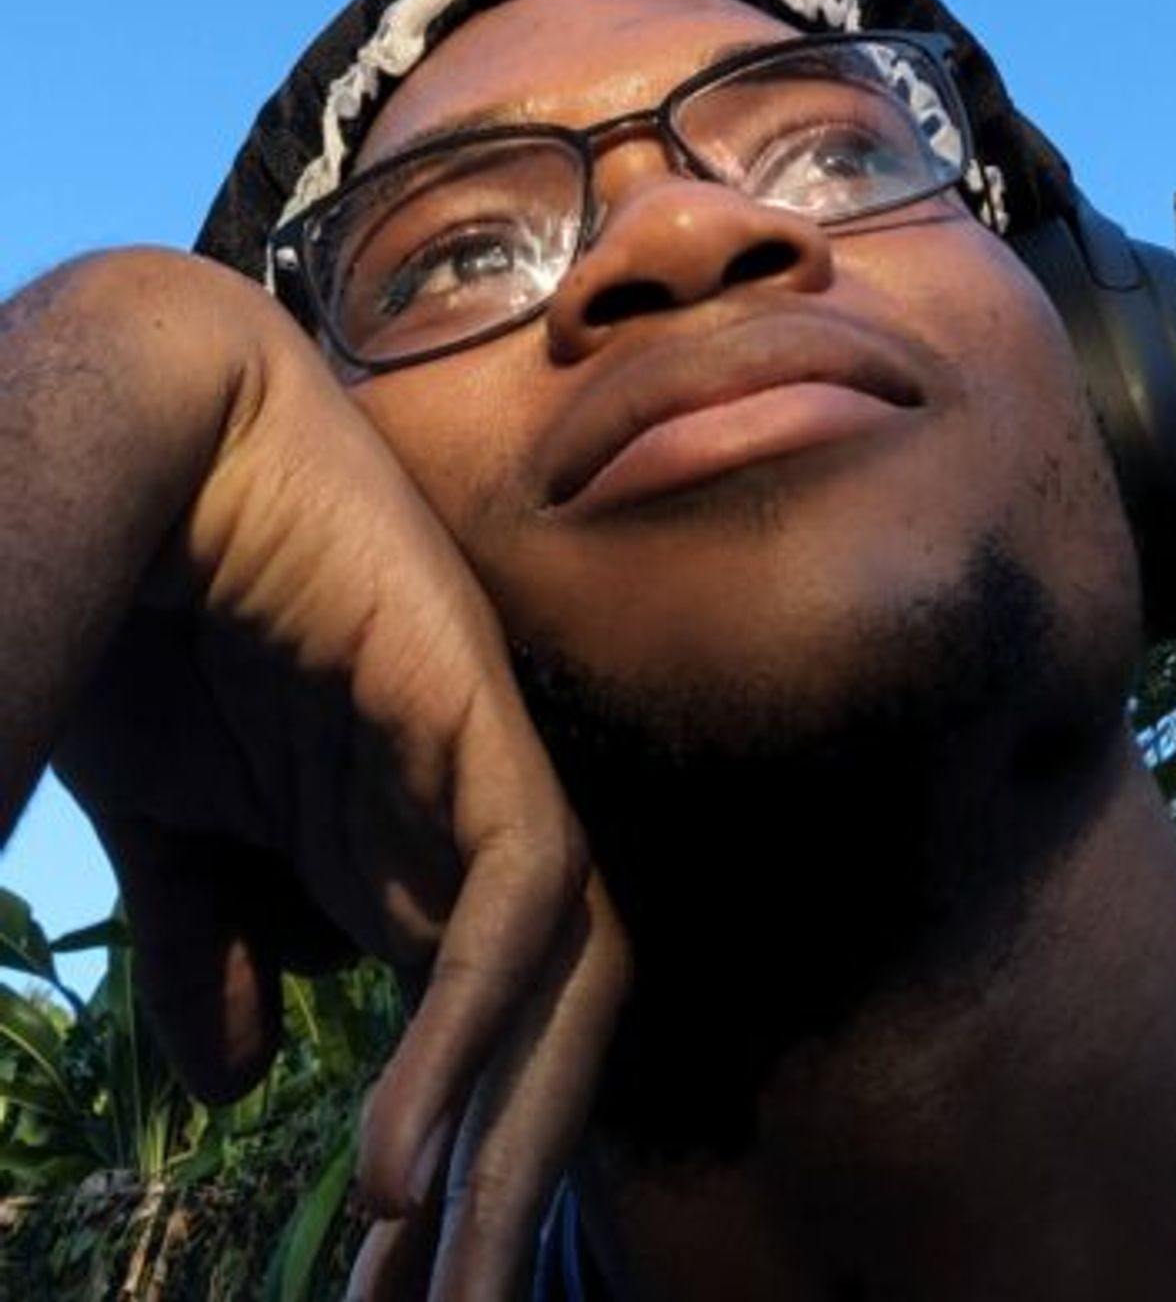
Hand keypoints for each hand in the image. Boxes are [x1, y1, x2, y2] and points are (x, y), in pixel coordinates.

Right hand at [14, 252, 626, 1300]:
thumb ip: (212, 935)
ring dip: (502, 1158)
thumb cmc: (153, 604)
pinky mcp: (476, 716)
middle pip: (541, 1046)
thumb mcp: (170, 822)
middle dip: (494, 1207)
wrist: (147, 432)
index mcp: (398, 845)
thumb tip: (241, 1078)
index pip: (470, 1049)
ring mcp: (485, 762)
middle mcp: (466, 815)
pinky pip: (522, 906)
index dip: (441, 1187)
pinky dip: (468, 1038)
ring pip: (565, 995)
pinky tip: (398, 1165)